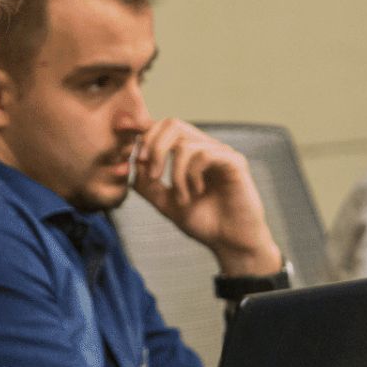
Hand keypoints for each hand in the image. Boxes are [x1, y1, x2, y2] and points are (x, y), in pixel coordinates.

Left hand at [132, 118, 282, 275]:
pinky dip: (192, 175)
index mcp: (190, 154)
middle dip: (155, 148)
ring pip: (185, 144)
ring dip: (175, 174)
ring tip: (182, 198)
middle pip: (173, 124)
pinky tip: (197, 192)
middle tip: (152, 175)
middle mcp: (205, 148)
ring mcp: (220, 153)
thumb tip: (132, 163)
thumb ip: (147, 185)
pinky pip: (203, 155)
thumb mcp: (166, 204)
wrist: (231, 242)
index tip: (136, 158)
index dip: (145, 135)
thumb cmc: (204, 223)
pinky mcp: (234, 161)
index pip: (164, 128)